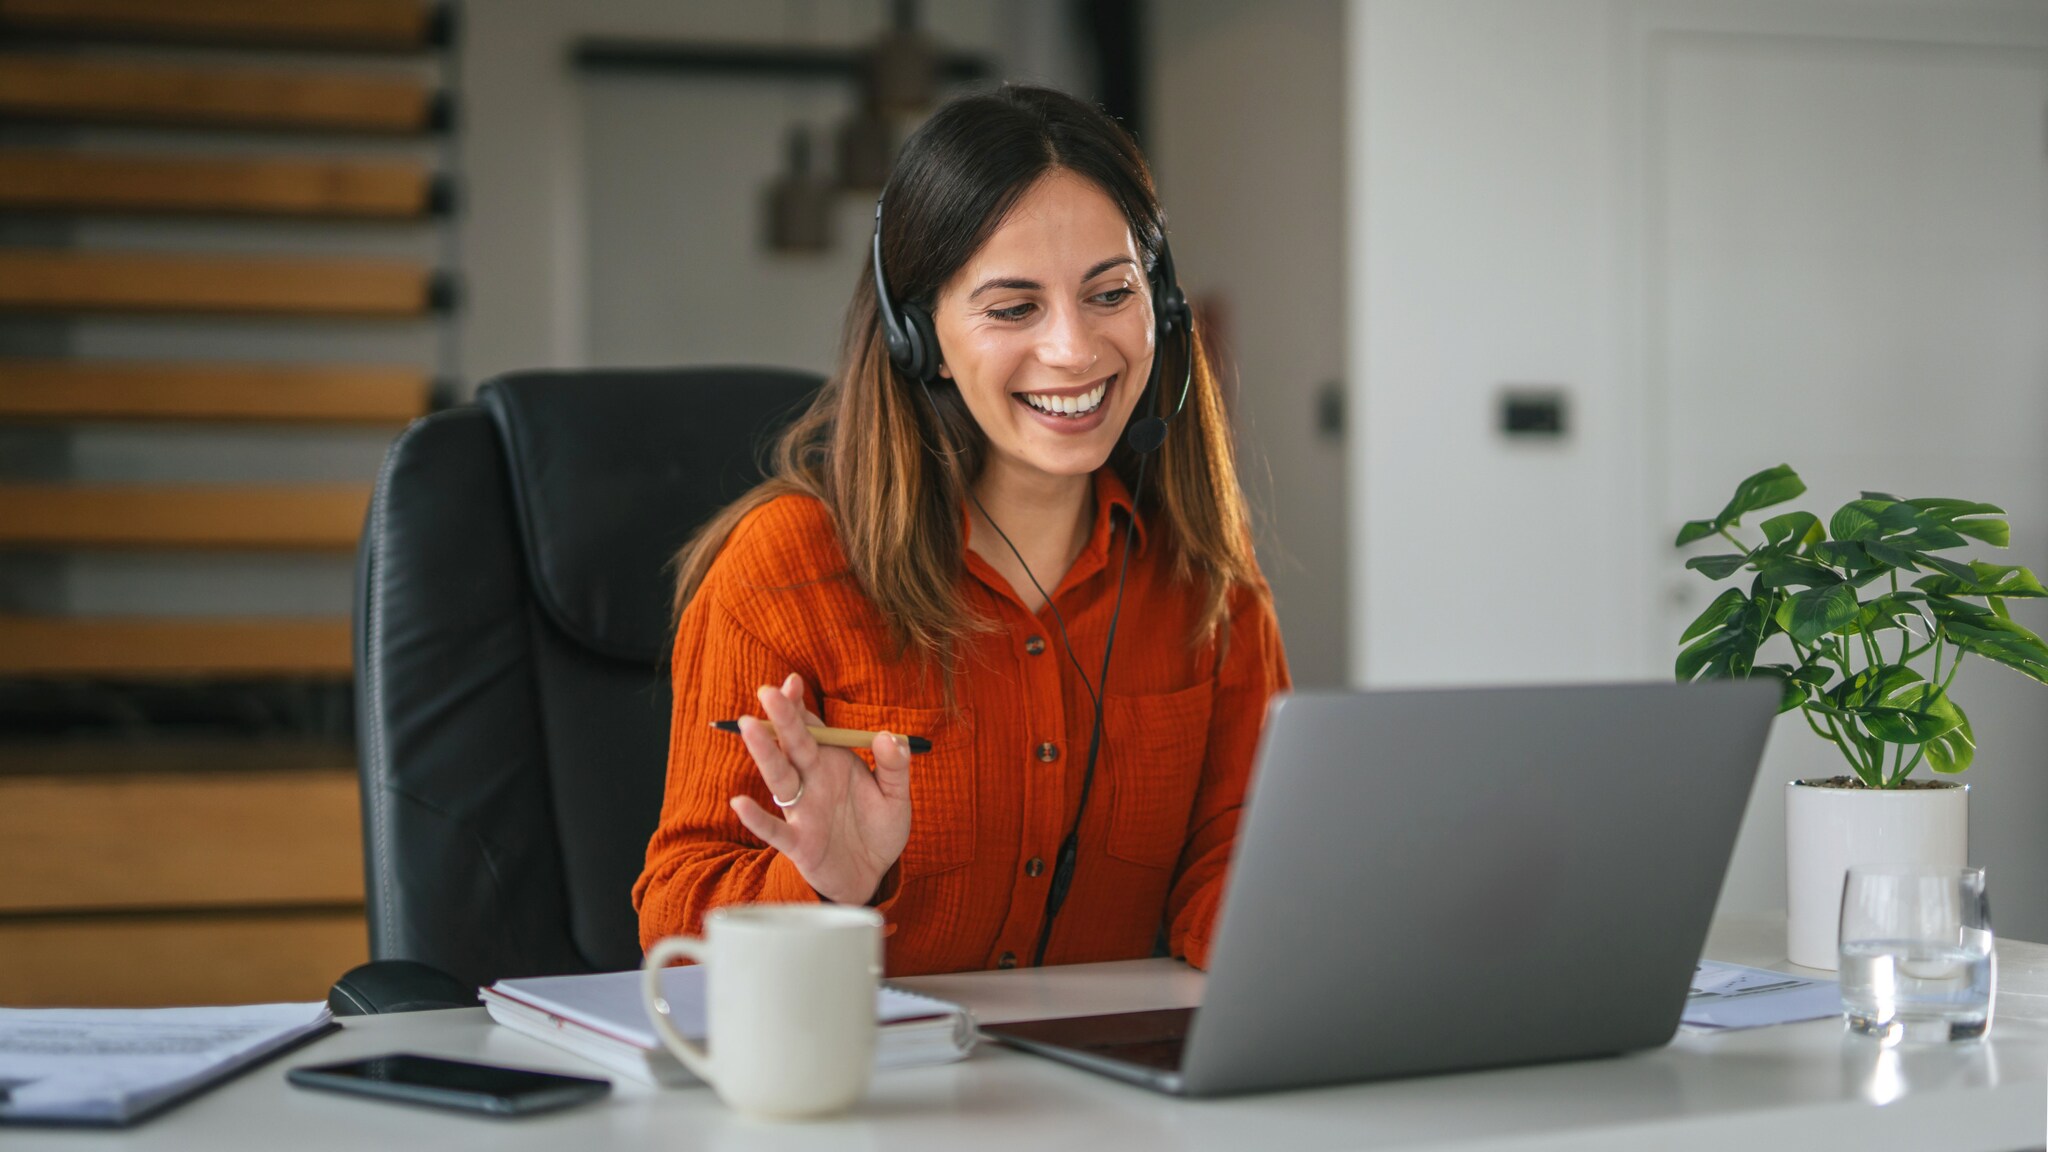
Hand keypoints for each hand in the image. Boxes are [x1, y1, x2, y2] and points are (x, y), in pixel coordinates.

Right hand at [729, 673, 912, 905]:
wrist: (873, 874)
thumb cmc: (878, 829)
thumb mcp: (896, 795)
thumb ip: (894, 766)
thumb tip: (889, 736)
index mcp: (831, 762)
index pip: (811, 727)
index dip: (799, 705)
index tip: (792, 682)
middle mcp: (811, 781)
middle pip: (793, 745)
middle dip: (782, 718)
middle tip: (767, 691)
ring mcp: (802, 811)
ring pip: (780, 778)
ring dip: (765, 753)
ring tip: (750, 727)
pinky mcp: (799, 844)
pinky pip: (775, 830)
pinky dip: (757, 818)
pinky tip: (740, 803)